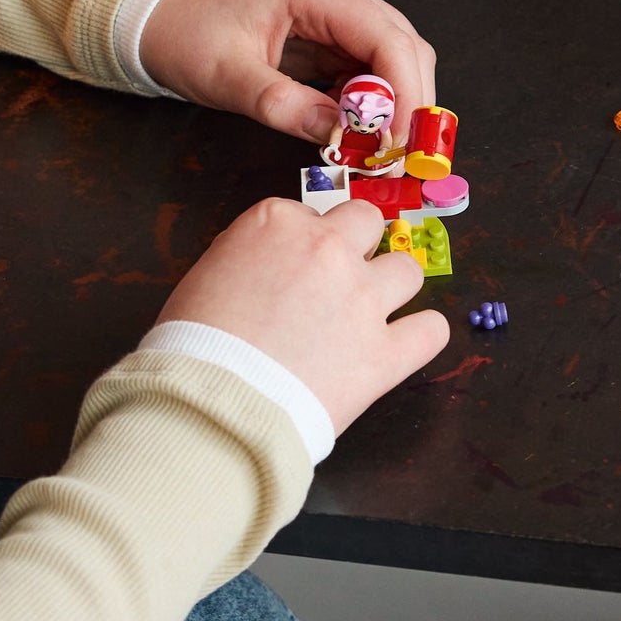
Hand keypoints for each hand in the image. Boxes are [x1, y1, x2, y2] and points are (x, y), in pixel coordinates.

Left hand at [141, 0, 435, 142]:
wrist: (157, 10)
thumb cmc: (186, 31)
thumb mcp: (226, 74)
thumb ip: (280, 103)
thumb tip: (335, 137)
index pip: (388, 39)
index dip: (402, 93)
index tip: (396, 143)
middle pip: (405, 48)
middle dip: (409, 103)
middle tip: (399, 158)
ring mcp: (339, 15)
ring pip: (394, 60)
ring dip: (395, 106)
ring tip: (382, 153)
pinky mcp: (331, 38)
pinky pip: (368, 71)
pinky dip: (372, 105)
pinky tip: (358, 135)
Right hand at [157, 197, 447, 432]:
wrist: (209, 406)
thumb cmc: (189, 347)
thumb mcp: (204, 278)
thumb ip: (247, 259)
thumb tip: (268, 271)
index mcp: (277, 224)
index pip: (304, 214)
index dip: (297, 244)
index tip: (287, 271)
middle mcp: (328, 248)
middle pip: (364, 222)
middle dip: (354, 246)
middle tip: (334, 281)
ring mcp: (363, 298)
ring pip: (407, 270)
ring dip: (391, 288)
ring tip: (371, 314)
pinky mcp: (384, 352)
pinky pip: (430, 331)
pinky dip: (421, 337)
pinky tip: (405, 344)